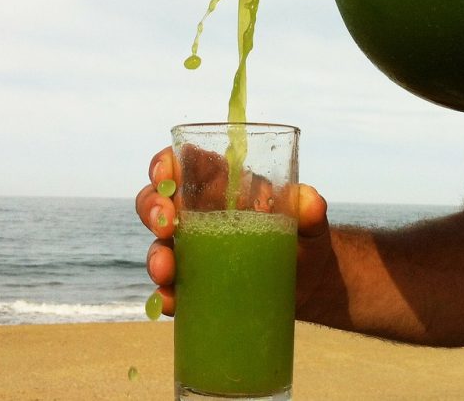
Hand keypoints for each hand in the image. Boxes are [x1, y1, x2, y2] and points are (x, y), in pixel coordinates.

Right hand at [135, 146, 332, 316]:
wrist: (312, 283)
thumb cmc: (306, 238)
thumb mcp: (312, 220)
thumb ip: (311, 207)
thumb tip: (309, 202)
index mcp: (223, 185)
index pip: (184, 163)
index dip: (166, 164)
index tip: (165, 176)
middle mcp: (201, 215)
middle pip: (159, 201)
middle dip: (151, 208)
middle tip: (165, 226)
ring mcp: (196, 250)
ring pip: (159, 245)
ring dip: (155, 255)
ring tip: (165, 270)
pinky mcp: (198, 283)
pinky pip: (171, 288)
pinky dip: (165, 295)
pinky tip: (170, 301)